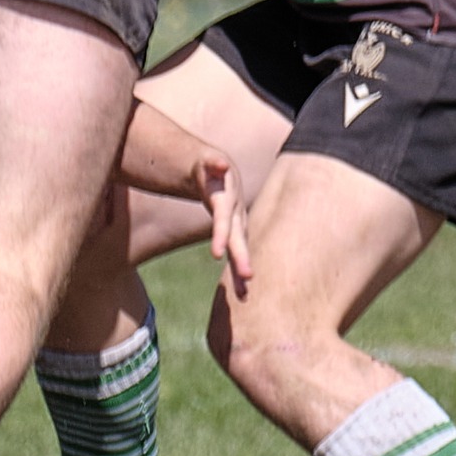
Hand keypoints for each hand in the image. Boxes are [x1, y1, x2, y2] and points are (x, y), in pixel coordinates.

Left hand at [187, 145, 252, 286]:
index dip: (220, 234)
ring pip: (240, 250)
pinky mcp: (235, 234)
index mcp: (227, 199)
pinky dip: (239, 271)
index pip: (223, 219)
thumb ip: (213, 163)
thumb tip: (219, 163)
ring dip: (242, 271)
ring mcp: (238, 225)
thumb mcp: (207, 162)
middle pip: (238, 238)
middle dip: (242, 257)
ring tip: (244, 294)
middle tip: (247, 278)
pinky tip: (242, 292)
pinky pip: (237, 253)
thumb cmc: (208, 168)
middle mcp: (236, 215)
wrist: (220, 174)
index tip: (216, 253)